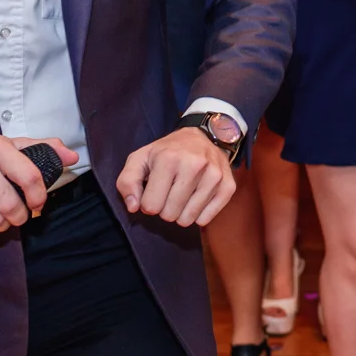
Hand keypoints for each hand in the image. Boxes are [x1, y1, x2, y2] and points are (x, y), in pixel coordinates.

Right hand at [0, 136, 79, 238]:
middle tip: (18, 214)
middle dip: (20, 216)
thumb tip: (71, 157)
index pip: (30, 177)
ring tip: (1, 217)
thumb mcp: (8, 146)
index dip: (39, 197)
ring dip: (3, 225)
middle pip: (11, 205)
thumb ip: (41, 149)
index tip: (37, 203)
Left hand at [116, 127, 235, 226]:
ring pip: (188, 219)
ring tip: (181, 196)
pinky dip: (198, 215)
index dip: (148, 203)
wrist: (202, 136)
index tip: (154, 191)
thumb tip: (133, 207)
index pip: (151, 206)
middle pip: (169, 214)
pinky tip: (196, 200)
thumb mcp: (139, 159)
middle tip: (168, 193)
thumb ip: (127, 182)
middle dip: (164, 209)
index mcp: (168, 158)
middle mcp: (194, 165)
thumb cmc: (166, 151)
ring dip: (181, 213)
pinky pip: (206, 219)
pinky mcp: (228, 186)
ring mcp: (214, 176)